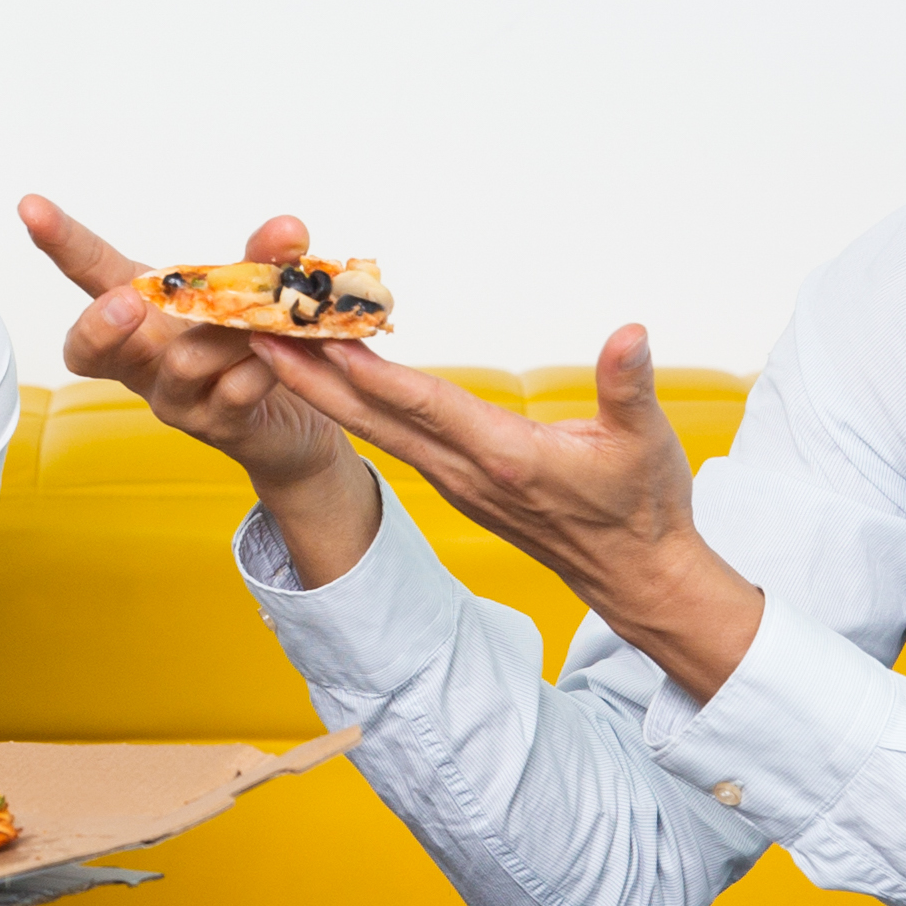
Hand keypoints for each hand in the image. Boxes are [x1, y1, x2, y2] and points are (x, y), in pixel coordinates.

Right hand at [21, 197, 383, 579]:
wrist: (290, 423)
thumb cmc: (250, 345)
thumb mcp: (252, 292)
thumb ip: (262, 259)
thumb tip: (285, 229)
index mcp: (140, 314)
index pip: (89, 272)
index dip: (60, 241)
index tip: (31, 205)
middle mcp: (143, 359)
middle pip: (87, 351)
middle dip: (102, 325)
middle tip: (128, 301)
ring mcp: (174, 397)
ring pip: (178, 365)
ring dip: (221, 335)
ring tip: (260, 320)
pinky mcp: (215, 425)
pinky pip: (229, 395)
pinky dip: (256, 370)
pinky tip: (274, 359)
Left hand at [253, 325, 766, 700]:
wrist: (635, 575)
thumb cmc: (644, 506)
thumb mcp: (647, 443)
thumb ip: (630, 385)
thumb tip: (630, 334)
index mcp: (505, 456)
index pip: (424, 404)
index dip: (370, 370)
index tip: (320, 336)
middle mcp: (466, 471)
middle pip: (374, 417)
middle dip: (312, 375)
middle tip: (258, 331)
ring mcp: (456, 481)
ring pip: (375, 429)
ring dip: (322, 388)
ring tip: (275, 342)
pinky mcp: (456, 483)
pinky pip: (393, 439)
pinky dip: (355, 405)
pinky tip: (330, 377)